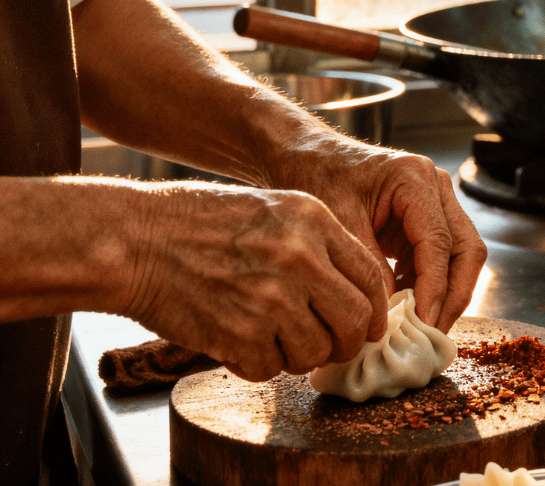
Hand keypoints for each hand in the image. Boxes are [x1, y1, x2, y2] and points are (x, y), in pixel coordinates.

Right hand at [120, 182, 390, 381]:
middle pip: (356, 320)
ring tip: (272, 338)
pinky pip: (270, 369)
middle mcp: (300, 258)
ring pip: (316, 352)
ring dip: (299, 356)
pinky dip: (256, 364)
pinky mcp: (239, 334)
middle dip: (348, 343)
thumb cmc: (200, 222)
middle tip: (331, 347)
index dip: (375, 310)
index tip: (367, 325)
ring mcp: (271, 298)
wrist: (136, 240)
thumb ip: (320, 242)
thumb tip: (358, 290)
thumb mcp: (275, 209)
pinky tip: (238, 342)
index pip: (371, 277)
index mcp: (315, 221)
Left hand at [264, 132, 486, 332]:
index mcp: (416, 179)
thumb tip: (388, 316)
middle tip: (432, 333)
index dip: (435, 288)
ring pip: (460, 256)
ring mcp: (434, 203)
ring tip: (421, 328)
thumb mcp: (337, 223)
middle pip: (467, 249)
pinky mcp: (423, 220)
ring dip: (446, 294)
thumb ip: (368, 267)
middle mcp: (435, 188)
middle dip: (454, 295)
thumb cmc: (316, 176)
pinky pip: (439, 259)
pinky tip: (407, 309)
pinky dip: (428, 286)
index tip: (423, 324)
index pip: (440, 242)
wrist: (304, 157)